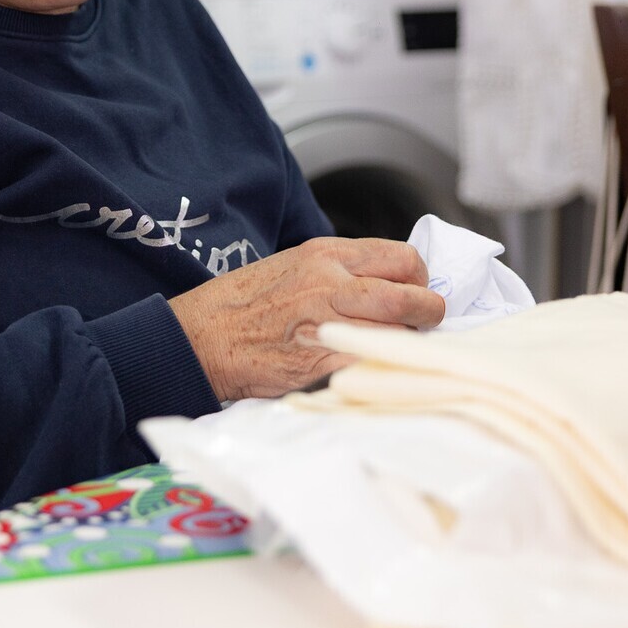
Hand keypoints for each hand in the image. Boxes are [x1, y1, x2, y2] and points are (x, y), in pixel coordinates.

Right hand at [168, 236, 442, 400]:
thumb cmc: (240, 304)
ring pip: (398, 336)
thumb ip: (338, 271)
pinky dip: (378, 372)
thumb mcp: (292, 266)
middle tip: (421, 326)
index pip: (403, 259)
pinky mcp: (321, 365)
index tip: (416, 293)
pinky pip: (371, 368)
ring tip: (390, 351)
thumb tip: (383, 285)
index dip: (419, 280)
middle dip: (428, 315)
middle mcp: (332, 284)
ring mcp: (327, 325)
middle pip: (412, 298)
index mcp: (325, 254)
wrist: (200, 337)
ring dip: (403, 348)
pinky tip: (368, 373)